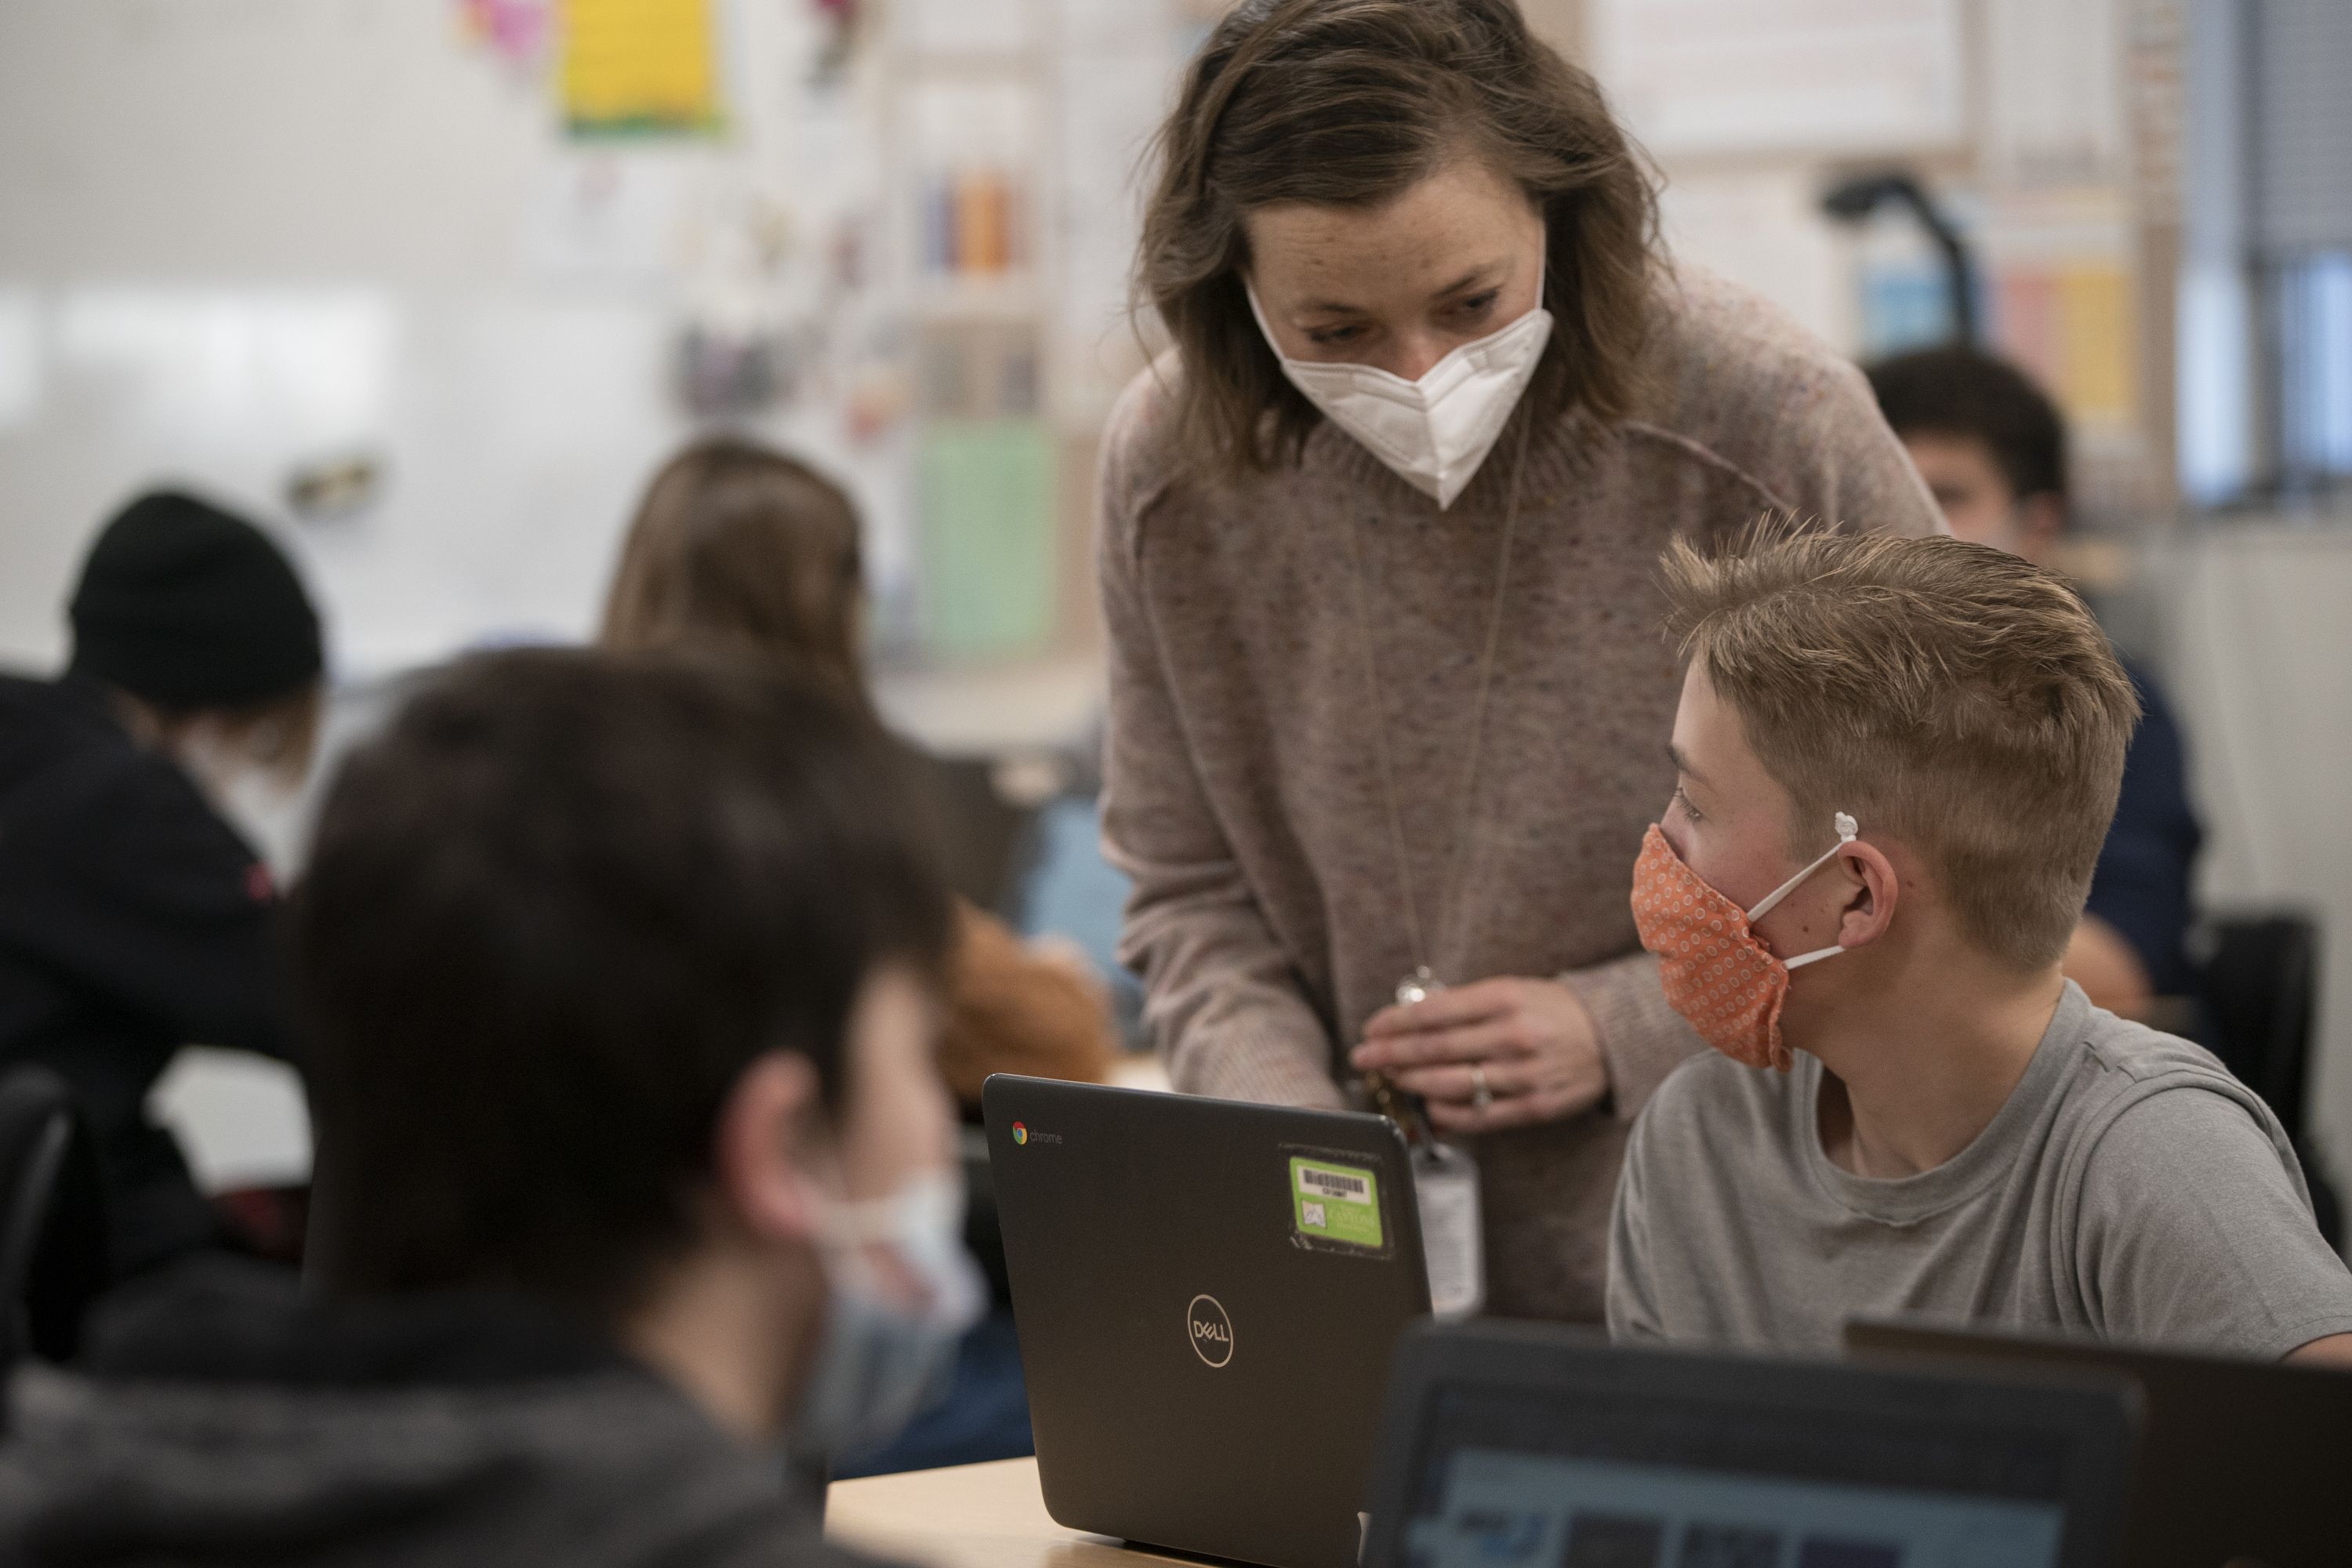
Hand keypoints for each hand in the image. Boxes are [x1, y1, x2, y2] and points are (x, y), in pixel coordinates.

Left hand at [1348, 977, 1606, 1133]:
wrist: (1612, 1037)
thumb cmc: (1552, 1011)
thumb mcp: (1512, 990)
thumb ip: (1466, 1005)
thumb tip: (1413, 1021)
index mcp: (1504, 998)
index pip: (1434, 1012)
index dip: (1395, 1022)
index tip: (1371, 1028)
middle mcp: (1512, 1036)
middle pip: (1434, 1049)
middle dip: (1390, 1054)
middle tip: (1364, 1057)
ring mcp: (1523, 1074)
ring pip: (1451, 1084)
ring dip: (1412, 1083)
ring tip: (1392, 1079)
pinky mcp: (1534, 1106)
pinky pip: (1478, 1116)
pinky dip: (1446, 1114)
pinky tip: (1428, 1108)